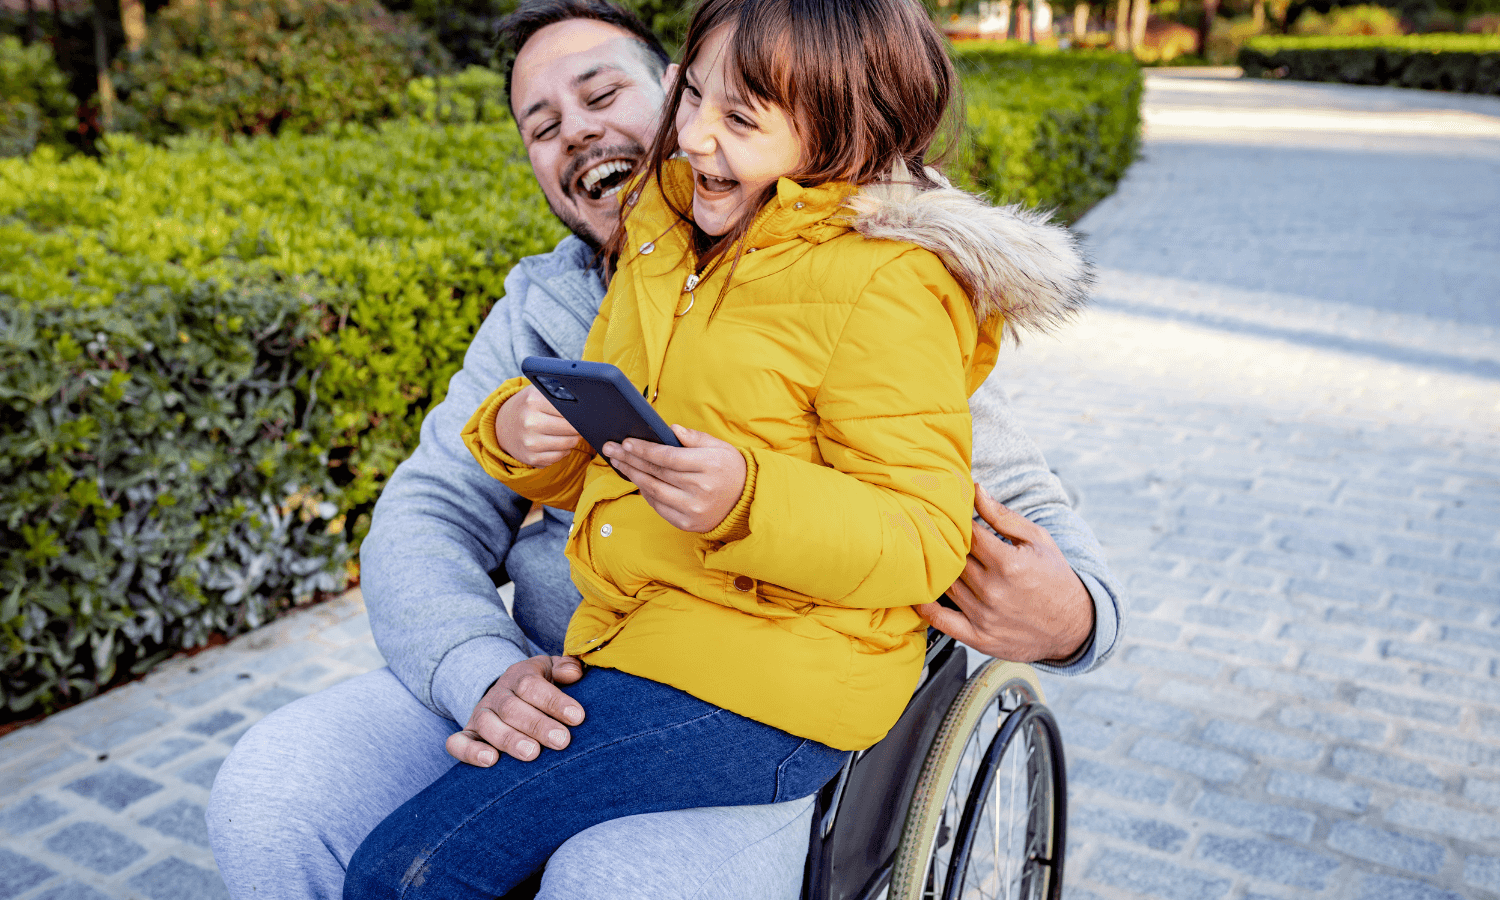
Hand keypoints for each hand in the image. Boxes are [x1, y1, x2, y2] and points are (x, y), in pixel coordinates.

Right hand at [445, 655, 585, 766]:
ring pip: (487, 724)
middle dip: (537, 725)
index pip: (532, 684)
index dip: (554, 700)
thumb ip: (567, 668)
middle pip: (511, 707)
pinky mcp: (468, 735)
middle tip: (561, 740)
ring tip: (532, 754)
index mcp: (520, 675)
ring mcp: (481, 714)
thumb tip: (573, 673)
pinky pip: (458, 742)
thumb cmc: (543, 687)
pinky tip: (490, 761)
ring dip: (509, 740)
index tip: (577, 717)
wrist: (511, 693)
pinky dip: (470, 751)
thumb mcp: (554, 670)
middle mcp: (498, 694)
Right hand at [496, 385, 581, 466]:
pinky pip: (559, 457)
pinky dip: (563, 451)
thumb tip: (585, 401)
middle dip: (578, 427)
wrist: (503, 425)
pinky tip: (558, 444)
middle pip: (571, 428)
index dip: (579, 413)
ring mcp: (530, 442)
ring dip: (573, 440)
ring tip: (568, 433)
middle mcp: (530, 422)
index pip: (570, 410)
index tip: (582, 414)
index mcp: (533, 401)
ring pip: (568, 444)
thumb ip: (558, 393)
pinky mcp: (531, 458)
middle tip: (577, 424)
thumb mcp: (537, 392)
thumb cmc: (527, 407)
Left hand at [601, 425, 746, 532]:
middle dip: (629, 459)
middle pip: (656, 472)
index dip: (644, 450)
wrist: (746, 501)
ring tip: (618, 463)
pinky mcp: (688, 523)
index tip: (626, 442)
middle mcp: (701, 489)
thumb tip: (670, 430)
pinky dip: (645, 492)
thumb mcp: (718, 447)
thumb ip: (694, 438)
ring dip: (632, 475)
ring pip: (653, 490)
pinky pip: (658, 506)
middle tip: (611, 449)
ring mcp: (693, 508)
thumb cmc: (729, 468)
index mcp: (709, 465)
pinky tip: (636, 480)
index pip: (668, 457)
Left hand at [917, 484, 1093, 662]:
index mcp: (1008, 563)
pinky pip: (941, 620)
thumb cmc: (1056, 578)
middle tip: (936, 535)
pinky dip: (925, 606)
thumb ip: (1003, 516)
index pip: (966, 534)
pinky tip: (920, 593)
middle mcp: (993, 590)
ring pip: (944, 584)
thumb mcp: (1038, 539)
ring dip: (936, 571)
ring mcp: (984, 616)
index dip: (956, 523)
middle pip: (952, 559)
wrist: (1074, 625)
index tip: (950, 517)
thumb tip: (976, 490)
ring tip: (932, 559)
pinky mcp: (979, 637)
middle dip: (945, 545)